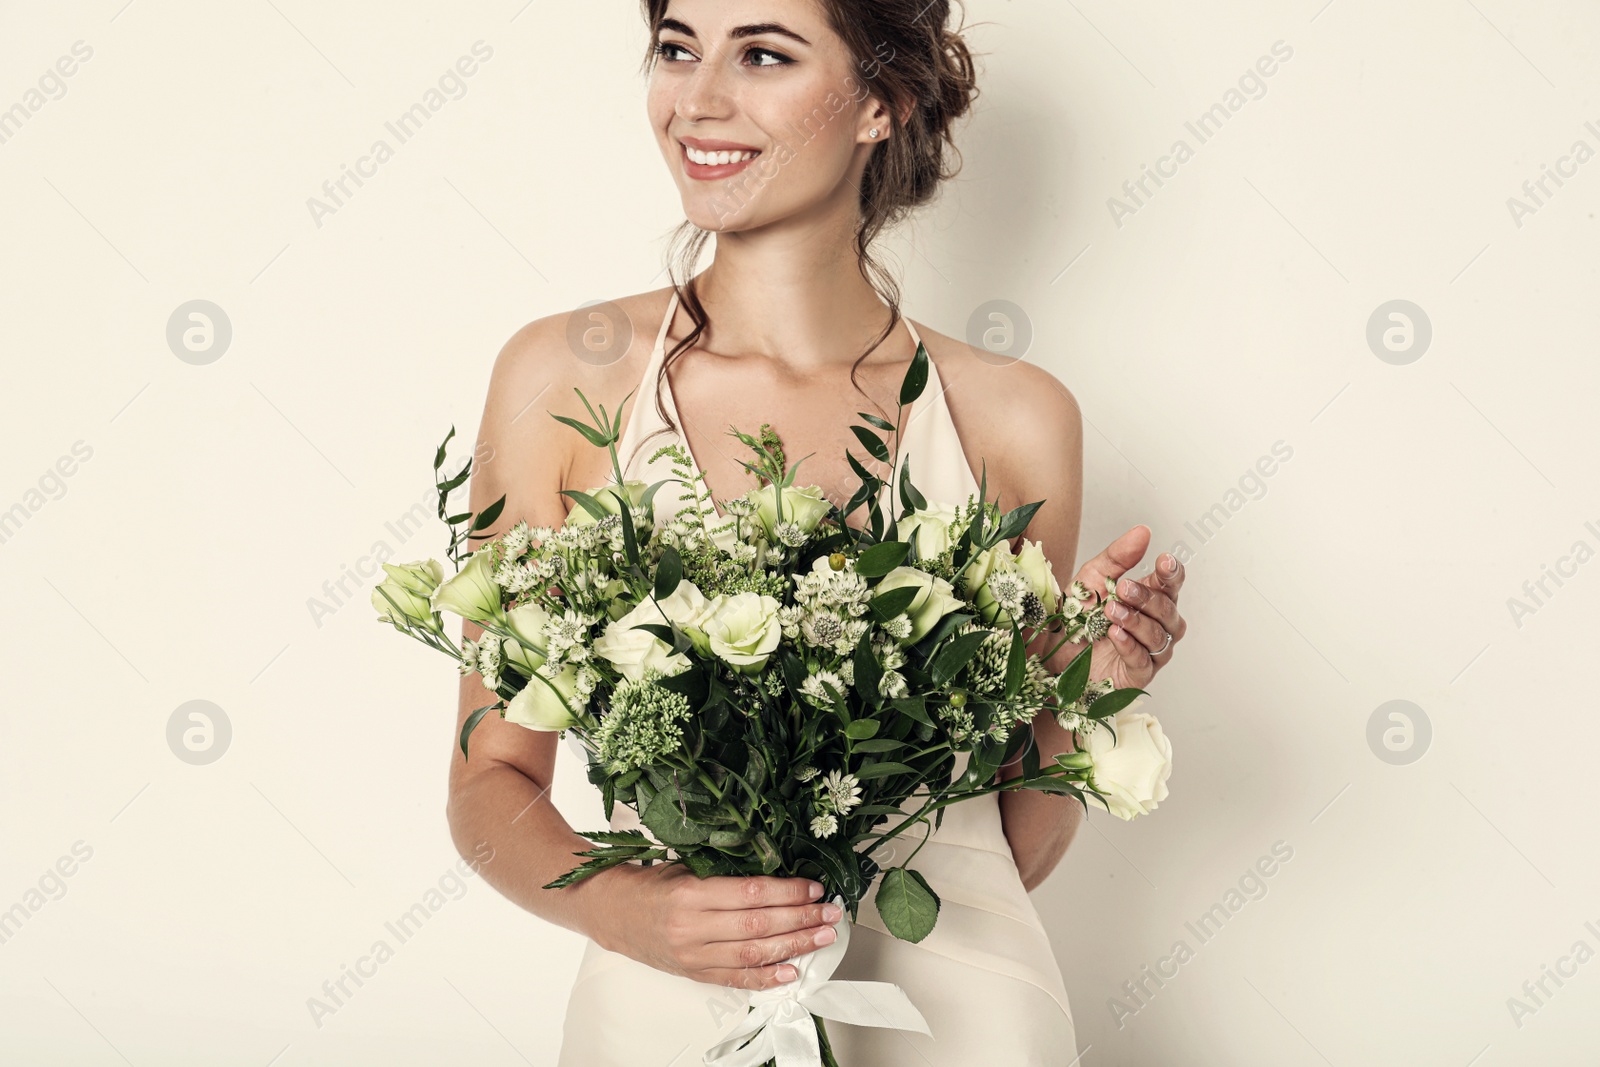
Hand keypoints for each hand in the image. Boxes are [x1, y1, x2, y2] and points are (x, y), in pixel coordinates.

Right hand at [599, 863, 843, 989]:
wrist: (611, 911)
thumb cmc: (651, 884)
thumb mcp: (685, 866)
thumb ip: (726, 874)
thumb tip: (777, 877)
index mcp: (691, 893)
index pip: (751, 894)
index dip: (787, 893)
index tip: (814, 889)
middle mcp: (692, 927)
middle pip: (758, 926)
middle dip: (800, 920)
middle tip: (830, 914)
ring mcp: (693, 955)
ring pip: (753, 955)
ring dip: (793, 947)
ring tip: (821, 938)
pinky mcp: (694, 972)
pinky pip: (736, 979)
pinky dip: (766, 977)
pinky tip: (792, 970)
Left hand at [1073, 524, 1186, 690]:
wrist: (1053, 655)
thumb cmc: (1078, 618)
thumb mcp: (1091, 580)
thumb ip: (1117, 557)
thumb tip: (1143, 532)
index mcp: (1149, 598)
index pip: (1171, 584)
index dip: (1172, 573)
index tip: (1164, 561)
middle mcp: (1156, 624)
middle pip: (1167, 609)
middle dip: (1146, 597)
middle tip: (1123, 589)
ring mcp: (1150, 651)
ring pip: (1159, 635)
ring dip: (1136, 621)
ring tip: (1112, 612)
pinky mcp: (1137, 675)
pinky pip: (1143, 660)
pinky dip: (1129, 646)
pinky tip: (1115, 634)